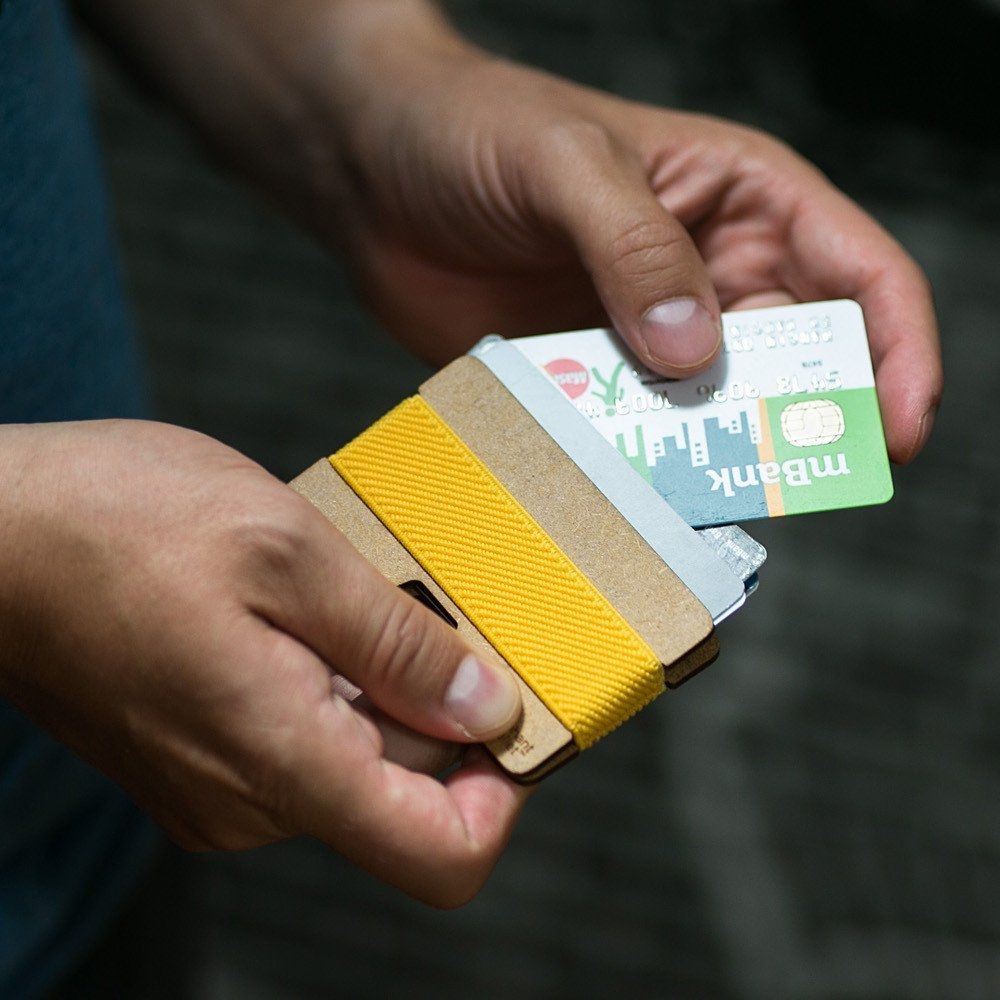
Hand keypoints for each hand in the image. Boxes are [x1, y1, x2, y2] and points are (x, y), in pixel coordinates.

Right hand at [0, 420, 525, 906]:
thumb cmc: (114, 523)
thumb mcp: (285, 553)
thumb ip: (395, 644)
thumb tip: (484, 709)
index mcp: (282, 761)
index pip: (441, 854)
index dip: (504, 796)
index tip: (513, 711)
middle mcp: (251, 802)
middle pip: (407, 791)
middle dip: (439, 703)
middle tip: (422, 600)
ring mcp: (218, 786)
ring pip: (356, 757)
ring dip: (380, 681)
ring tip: (348, 589)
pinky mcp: (199, 756)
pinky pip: (303, 737)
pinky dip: (331, 680)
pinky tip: (304, 605)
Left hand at [315, 9, 940, 463]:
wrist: (372, 172)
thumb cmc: (472, 128)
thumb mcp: (563, 164)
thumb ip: (632, 247)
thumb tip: (693, 349)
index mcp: (739, 201)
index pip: (861, 275)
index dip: (897, 356)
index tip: (894, 432)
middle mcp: (709, 273)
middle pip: (800, 363)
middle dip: (808, 426)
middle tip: (794, 489)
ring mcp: (645, 334)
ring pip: (717, 414)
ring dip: (717, 459)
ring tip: (701, 501)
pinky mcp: (587, 378)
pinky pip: (633, 436)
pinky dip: (639, 469)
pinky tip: (628, 497)